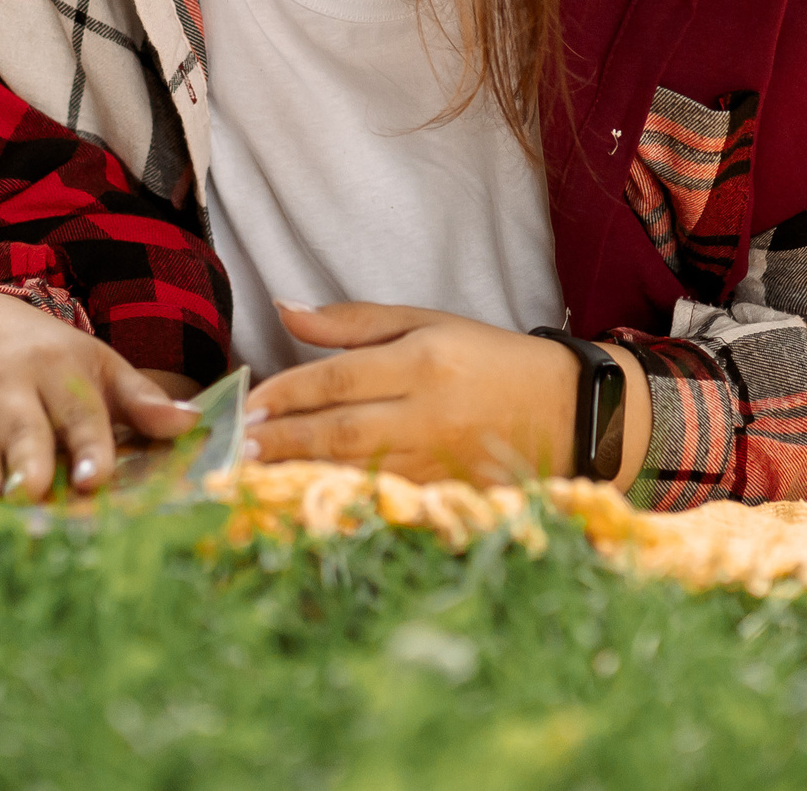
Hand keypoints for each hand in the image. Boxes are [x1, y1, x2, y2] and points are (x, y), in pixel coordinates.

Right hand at [0, 291, 198, 501]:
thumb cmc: (44, 355)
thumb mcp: (95, 364)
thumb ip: (140, 399)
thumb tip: (192, 425)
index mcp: (59, 370)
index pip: (78, 411)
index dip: (88, 443)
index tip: (96, 476)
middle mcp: (11, 384)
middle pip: (22, 427)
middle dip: (29, 459)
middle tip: (34, 491)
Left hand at [243, 302, 648, 488]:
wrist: (567, 410)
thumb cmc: (486, 357)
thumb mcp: (426, 321)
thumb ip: (352, 322)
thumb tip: (283, 309)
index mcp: (424, 361)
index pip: (339, 379)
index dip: (287, 393)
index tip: (248, 401)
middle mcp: (430, 412)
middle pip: (341, 430)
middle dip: (283, 439)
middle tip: (239, 443)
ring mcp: (440, 460)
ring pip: (359, 468)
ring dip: (301, 471)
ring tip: (256, 471)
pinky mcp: (449, 493)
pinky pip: (385, 496)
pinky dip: (342, 496)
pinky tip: (306, 496)